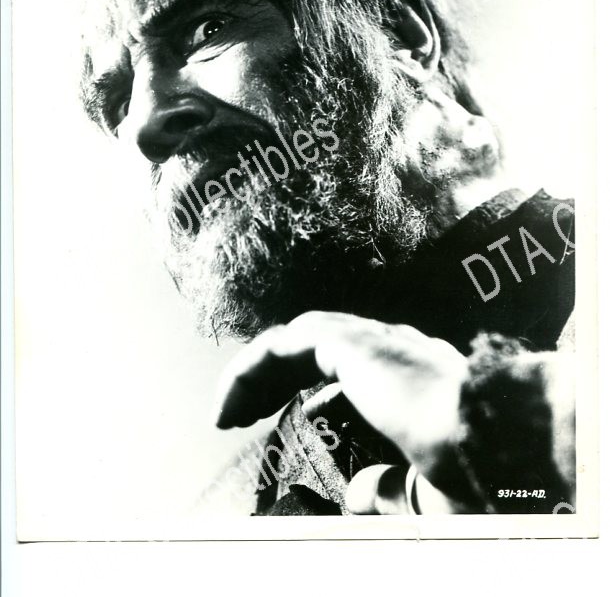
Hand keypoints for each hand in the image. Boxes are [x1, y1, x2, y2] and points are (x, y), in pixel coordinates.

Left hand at [213, 311, 468, 497]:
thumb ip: (385, 488)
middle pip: (311, 350)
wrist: (494, 436)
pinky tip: (232, 399)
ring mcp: (371, 339)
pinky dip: (253, 366)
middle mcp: (388, 347)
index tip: (269, 418)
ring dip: (257, 373)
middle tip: (241, 414)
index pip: (338, 366)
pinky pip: (285, 343)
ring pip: (295, 341)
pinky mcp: (351, 342)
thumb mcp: (423, 491)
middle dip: (271, 380)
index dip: (299, 388)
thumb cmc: (474, 466)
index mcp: (406, 374)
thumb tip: (357, 495)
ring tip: (228, 412)